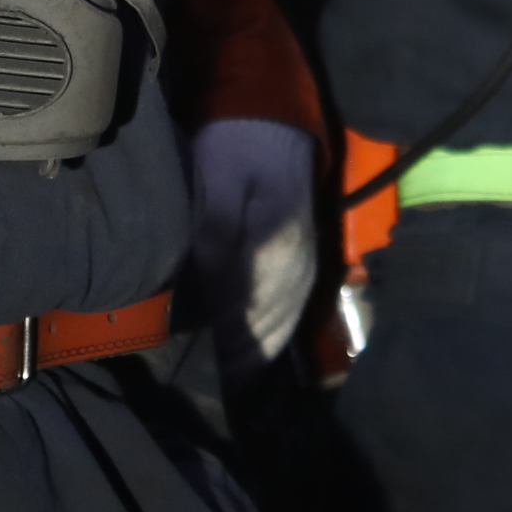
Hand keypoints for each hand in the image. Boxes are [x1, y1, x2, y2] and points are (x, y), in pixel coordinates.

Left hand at [186, 113, 318, 375]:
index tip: (215, 382)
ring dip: (264, 351)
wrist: (276, 118)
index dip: (232, 350)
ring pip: (285, 319)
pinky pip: (294, 304)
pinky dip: (278, 330)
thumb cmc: (236, 147)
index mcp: (272, 249)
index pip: (249, 315)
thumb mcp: (215, 187)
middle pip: (271, 325)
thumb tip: (206, 297)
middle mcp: (295, 263)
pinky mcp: (306, 255)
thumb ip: (212, 239)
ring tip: (244, 381)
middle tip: (227, 393)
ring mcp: (305, 260)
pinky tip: (265, 344)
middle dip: (249, 362)